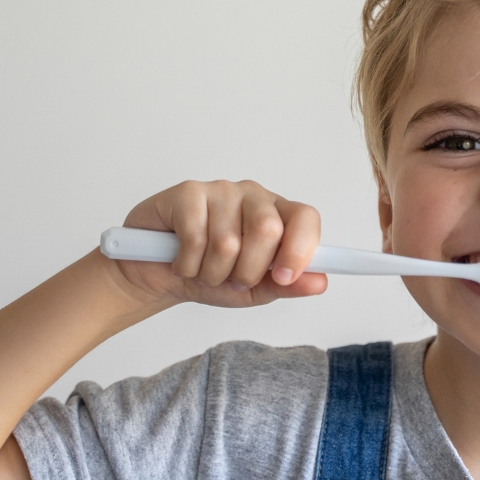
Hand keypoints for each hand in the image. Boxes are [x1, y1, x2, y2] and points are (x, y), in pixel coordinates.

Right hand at [111, 180, 326, 307]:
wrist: (159, 275)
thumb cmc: (209, 276)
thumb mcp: (254, 290)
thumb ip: (287, 286)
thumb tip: (320, 282)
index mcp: (277, 215)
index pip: (305, 218)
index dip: (299, 250)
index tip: (284, 278)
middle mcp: (253, 196)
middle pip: (267, 230)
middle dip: (247, 271)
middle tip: (230, 279)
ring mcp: (221, 190)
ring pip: (227, 242)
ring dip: (212, 272)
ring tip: (202, 270)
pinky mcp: (188, 192)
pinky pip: (195, 237)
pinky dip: (187, 263)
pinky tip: (180, 259)